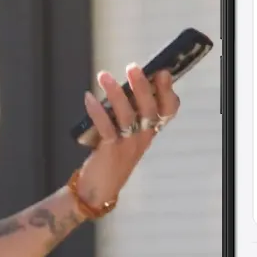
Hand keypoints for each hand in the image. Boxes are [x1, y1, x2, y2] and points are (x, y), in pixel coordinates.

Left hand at [75, 64, 180, 213]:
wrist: (98, 189)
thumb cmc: (111, 156)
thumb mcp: (125, 132)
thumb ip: (128, 111)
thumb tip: (122, 81)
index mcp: (149, 131)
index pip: (168, 111)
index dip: (167, 92)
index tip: (163, 72)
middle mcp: (143, 137)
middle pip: (148, 109)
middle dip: (142, 87)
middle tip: (133, 67)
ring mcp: (128, 146)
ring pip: (127, 116)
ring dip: (115, 94)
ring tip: (104, 76)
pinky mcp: (111, 152)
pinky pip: (106, 128)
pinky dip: (97, 112)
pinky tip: (89, 98)